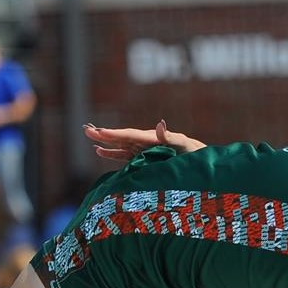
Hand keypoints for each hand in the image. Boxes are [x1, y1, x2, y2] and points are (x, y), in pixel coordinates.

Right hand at [83, 120, 205, 160]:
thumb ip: (170, 136)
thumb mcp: (185, 145)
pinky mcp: (144, 159)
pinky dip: (112, 154)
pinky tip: (99, 151)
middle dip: (104, 134)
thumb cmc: (194, 154)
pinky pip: (124, 156)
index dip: (115, 135)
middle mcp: (145, 143)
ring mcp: (143, 151)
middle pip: (121, 138)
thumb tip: (160, 124)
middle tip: (86, 129)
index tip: (100, 132)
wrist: (200, 163)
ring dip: (104, 142)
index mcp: (153, 138)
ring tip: (89, 136)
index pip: (130, 135)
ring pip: (119, 145)